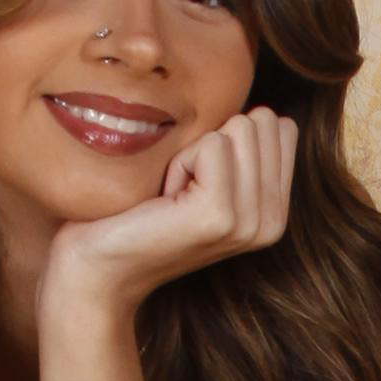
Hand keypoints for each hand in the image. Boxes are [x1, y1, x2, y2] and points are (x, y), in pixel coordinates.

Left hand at [40, 107, 297, 318]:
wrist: (100, 267)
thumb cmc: (143, 214)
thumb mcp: (210, 179)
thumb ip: (245, 150)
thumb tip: (264, 113)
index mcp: (277, 210)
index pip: (281, 126)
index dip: (230, 138)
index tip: (199, 178)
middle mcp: (272, 221)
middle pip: (261, 123)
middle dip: (212, 143)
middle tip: (183, 188)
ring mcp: (249, 222)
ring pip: (239, 128)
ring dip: (194, 153)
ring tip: (173, 194)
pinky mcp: (220, 215)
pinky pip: (212, 145)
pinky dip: (179, 161)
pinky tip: (165, 198)